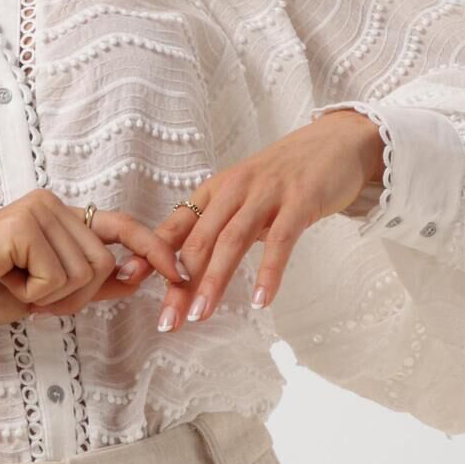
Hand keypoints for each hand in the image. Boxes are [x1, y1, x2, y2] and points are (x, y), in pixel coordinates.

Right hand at [0, 188, 189, 327]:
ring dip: (53, 298)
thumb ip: (89, 283)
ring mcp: (39, 209)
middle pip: (106, 263)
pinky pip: (59, 278)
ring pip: (87, 274)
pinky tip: (5, 280)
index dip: (154, 249)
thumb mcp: (46, 293)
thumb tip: (137, 278)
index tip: (182, 273)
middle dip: (76, 297)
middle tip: (32, 298)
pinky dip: (35, 295)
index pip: (120, 227)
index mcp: (59, 214)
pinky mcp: (25, 224)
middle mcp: (53, 203)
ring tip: (15, 286)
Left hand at [151, 112, 386, 327]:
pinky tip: (262, 300)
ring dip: (214, 281)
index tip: (129, 283)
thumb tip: (185, 271)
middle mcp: (235, 189)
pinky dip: (268, 272)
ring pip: (232, 241)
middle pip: (199, 241)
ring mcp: (267, 194)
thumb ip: (217, 230)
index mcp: (215, 191)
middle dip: (179, 284)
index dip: (153, 255)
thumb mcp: (242, 199)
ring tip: (201, 314)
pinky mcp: (300, 200)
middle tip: (168, 320)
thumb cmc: (285, 178)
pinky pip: (280, 241)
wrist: (335, 142)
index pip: (177, 227)